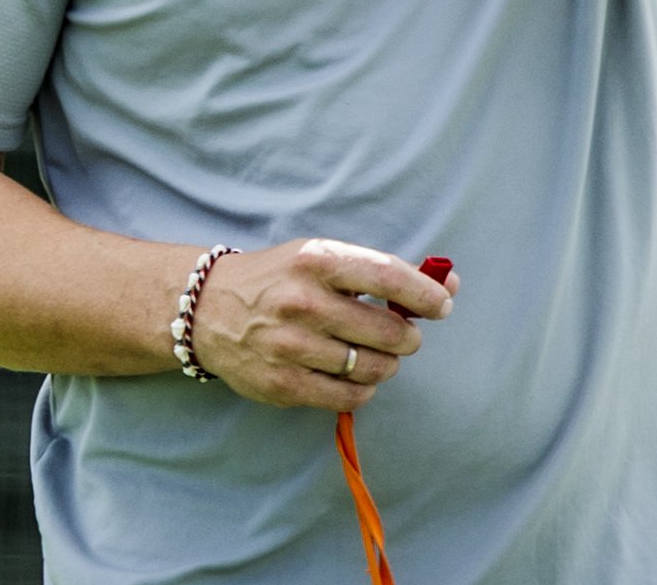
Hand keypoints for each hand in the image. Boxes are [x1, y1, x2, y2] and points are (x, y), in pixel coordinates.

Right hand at [192, 238, 456, 409]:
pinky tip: (352, 376)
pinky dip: (363, 390)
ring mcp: (290, 346)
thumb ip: (380, 272)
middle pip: (388, 331)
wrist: (207, 309)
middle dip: (406, 337)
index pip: (388, 277)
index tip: (441, 305)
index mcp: (316, 261)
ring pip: (374, 368)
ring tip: (373, 355)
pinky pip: (349, 397)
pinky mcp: (282, 384)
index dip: (426, 295)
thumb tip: (449, 283)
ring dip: (385, 365)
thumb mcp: (320, 259)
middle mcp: (302, 302)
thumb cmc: (278, 279)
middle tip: (401, 335)